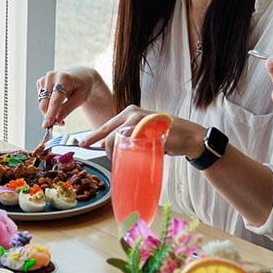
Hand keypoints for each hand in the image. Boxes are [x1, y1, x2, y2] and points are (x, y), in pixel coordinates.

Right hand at [36, 67, 112, 129]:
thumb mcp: (80, 98)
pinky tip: (56, 102)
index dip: (50, 114)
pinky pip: (41, 99)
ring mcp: (45, 78)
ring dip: (49, 112)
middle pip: (45, 103)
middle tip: (61, 123)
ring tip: (61, 112)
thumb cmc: (83, 86)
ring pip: (41, 103)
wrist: (81, 76)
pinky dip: (47, 105)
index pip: (55, 100)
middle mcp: (52, 76)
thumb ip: (68, 109)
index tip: (47, 125)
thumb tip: (57, 120)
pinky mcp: (41, 82)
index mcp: (64, 78)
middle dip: (50, 116)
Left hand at [80, 106, 204, 159]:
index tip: (83, 143)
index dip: (93, 136)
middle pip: (108, 133)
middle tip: (108, 159)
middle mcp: (132, 113)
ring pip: (117, 139)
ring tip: (123, 160)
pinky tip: (131, 157)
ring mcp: (139, 120)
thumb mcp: (142, 133)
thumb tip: (108, 145)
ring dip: (116, 153)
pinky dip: (127, 152)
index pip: (106, 125)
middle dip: (105, 149)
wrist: (189, 136)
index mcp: (129, 112)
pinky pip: (129, 143)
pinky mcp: (146, 129)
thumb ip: (126, 136)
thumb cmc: (165, 135)